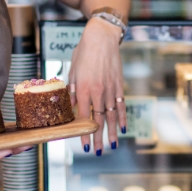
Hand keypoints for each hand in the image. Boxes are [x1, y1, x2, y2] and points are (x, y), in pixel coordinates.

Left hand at [68, 17, 125, 156]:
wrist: (102, 38)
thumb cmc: (84, 53)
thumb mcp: (73, 71)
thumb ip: (72, 91)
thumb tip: (69, 108)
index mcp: (84, 88)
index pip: (83, 116)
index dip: (84, 132)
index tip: (83, 146)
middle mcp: (99, 91)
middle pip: (99, 120)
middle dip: (98, 137)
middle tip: (97, 152)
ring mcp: (111, 89)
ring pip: (112, 115)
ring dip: (112, 132)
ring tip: (112, 146)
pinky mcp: (119, 85)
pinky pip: (121, 105)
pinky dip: (122, 117)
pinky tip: (122, 128)